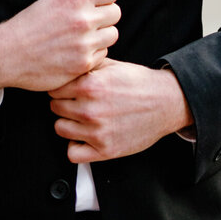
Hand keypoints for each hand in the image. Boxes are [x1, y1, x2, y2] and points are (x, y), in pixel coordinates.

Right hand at [0, 0, 120, 94]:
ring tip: (84, 38)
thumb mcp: (51, 0)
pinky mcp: (83, 63)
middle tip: (91, 23)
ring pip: (112, 35)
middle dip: (105, 17)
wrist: (8, 54)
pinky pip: (103, 54)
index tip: (99, 4)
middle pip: (115, 13)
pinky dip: (93, 54)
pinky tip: (77, 52)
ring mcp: (85, 43)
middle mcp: (83, 19)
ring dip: (102, 36)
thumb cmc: (28, 26)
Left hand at [49, 60, 192, 163]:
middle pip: (55, 107)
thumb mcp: (111, 65)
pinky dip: (75, 146)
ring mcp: (97, 131)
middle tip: (74, 102)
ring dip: (67, 123)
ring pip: (60, 129)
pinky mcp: (105, 150)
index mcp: (90, 85)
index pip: (54, 88)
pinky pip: (73, 153)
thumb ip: (86, 66)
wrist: (166, 102)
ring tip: (79, 118)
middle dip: (63, 103)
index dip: (60, 87)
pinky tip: (84, 137)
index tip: (66, 88)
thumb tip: (65, 65)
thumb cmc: (139, 82)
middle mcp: (90, 109)